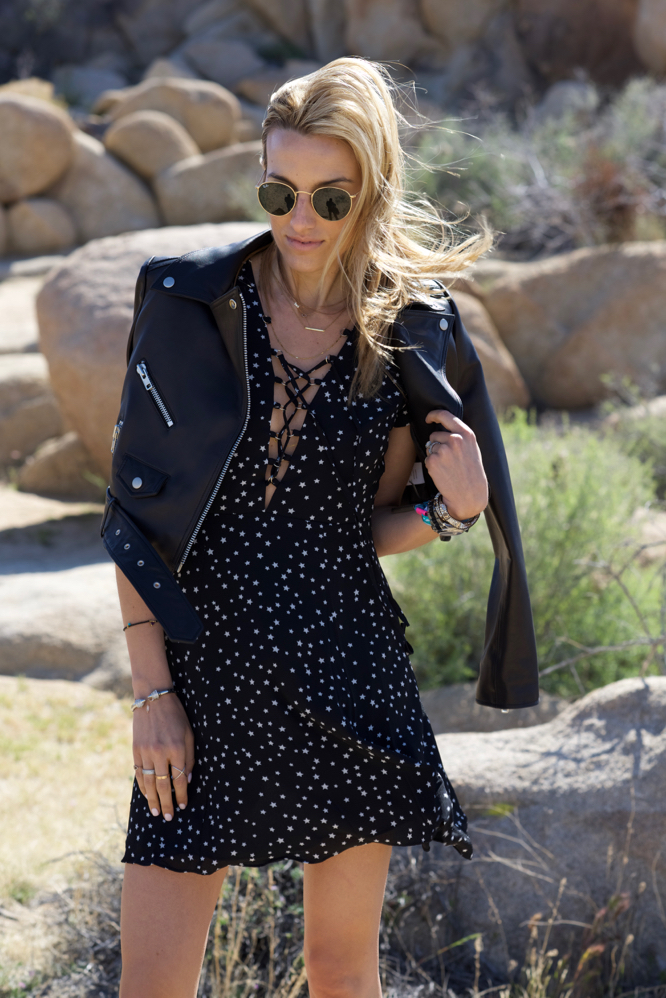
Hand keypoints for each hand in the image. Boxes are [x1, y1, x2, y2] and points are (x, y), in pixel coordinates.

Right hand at [133, 692, 194, 820]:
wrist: (153, 699)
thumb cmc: (177, 716)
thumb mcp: (190, 734)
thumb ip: (189, 758)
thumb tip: (186, 780)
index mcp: (177, 748)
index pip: (179, 779)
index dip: (181, 795)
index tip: (182, 806)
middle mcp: (160, 752)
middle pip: (162, 785)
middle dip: (166, 803)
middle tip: (168, 817)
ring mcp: (145, 752)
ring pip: (148, 782)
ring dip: (152, 800)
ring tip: (156, 812)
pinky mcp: (136, 750)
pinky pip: (138, 773)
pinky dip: (142, 787)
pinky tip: (147, 796)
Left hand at [424, 409, 487, 520]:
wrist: (469, 494)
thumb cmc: (472, 472)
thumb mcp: (472, 448)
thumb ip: (460, 436)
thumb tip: (441, 428)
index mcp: (466, 434)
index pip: (445, 416)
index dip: (434, 415)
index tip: (429, 418)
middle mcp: (455, 439)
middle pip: (435, 435)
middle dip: (437, 444)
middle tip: (449, 459)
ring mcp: (443, 450)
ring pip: (430, 447)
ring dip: (435, 455)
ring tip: (448, 467)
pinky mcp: (432, 461)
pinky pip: (427, 459)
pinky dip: (432, 466)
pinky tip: (443, 473)